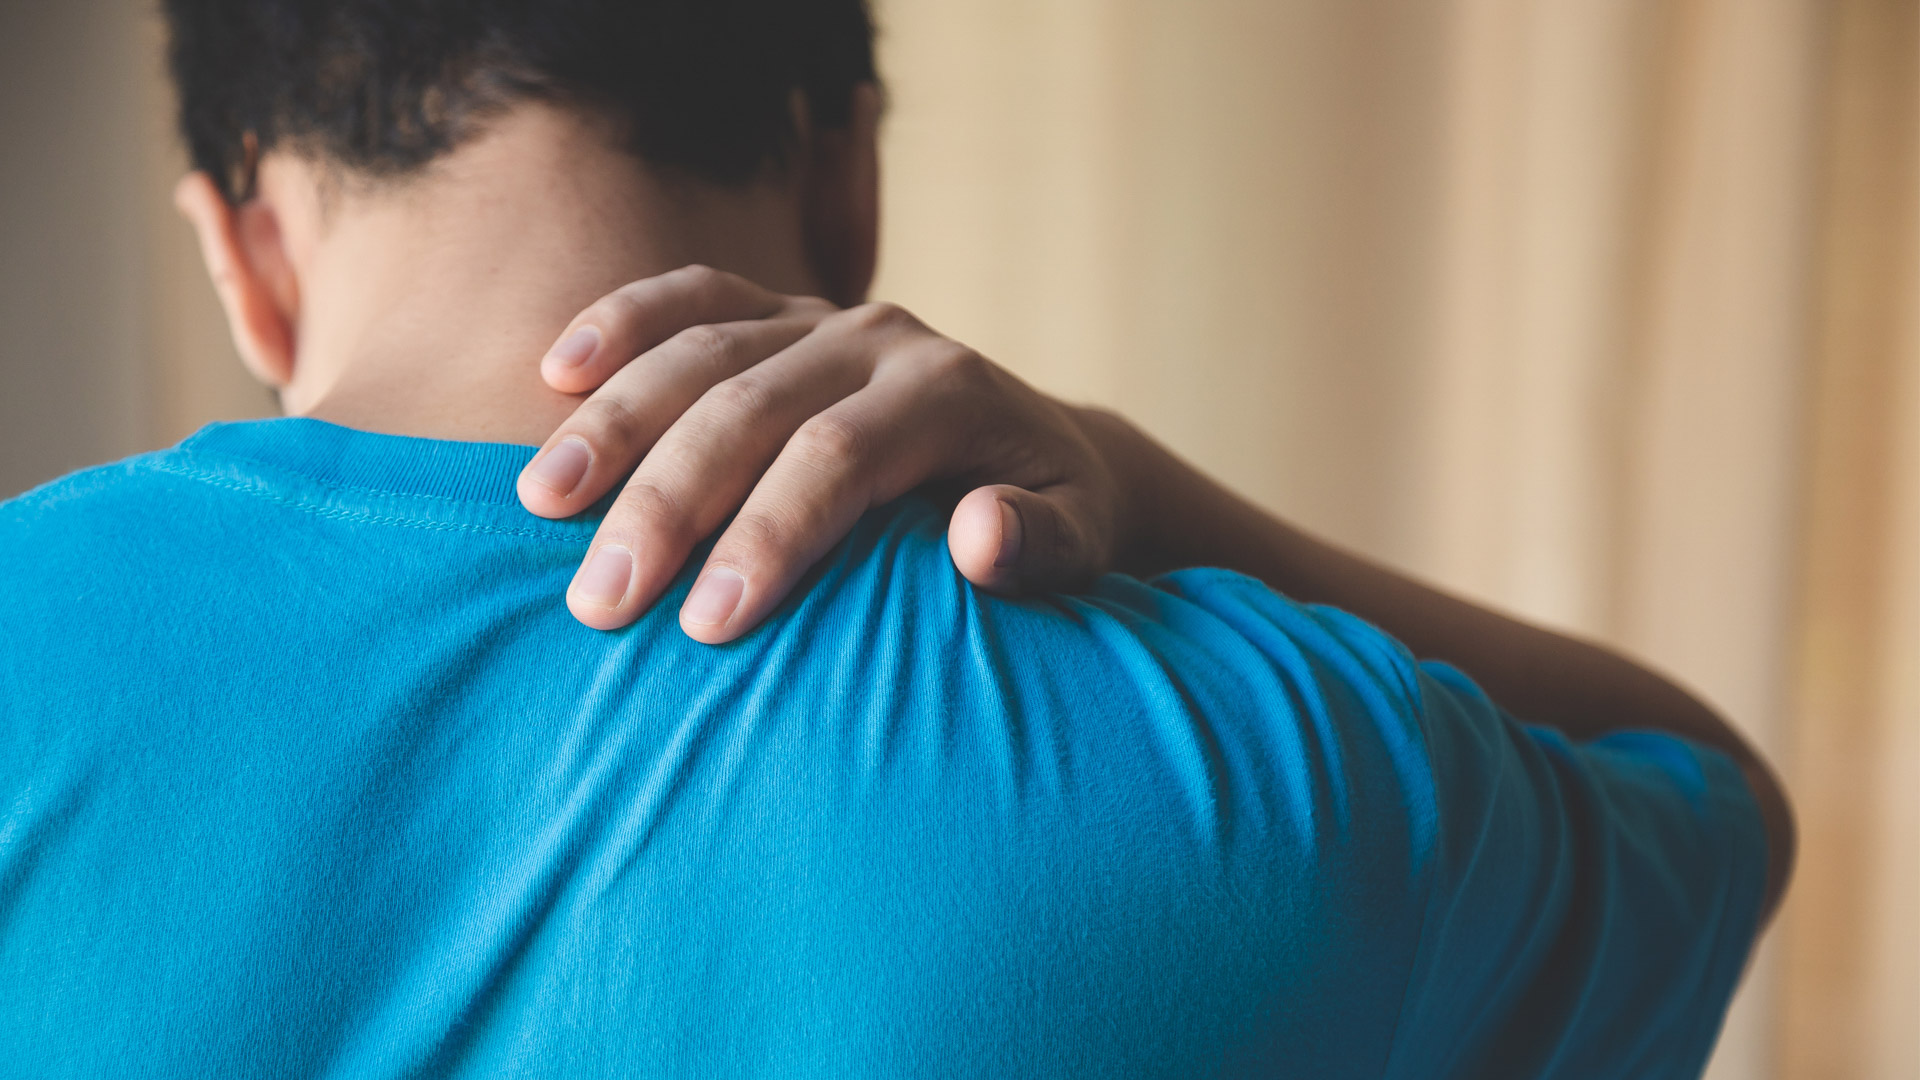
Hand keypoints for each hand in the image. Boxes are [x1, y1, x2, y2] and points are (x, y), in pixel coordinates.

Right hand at [516, 265, 1126, 642]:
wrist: (1045, 448)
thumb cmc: (1050, 516)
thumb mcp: (1078, 539)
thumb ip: (1042, 544)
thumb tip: (981, 537)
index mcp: (946, 391)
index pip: (836, 457)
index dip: (770, 534)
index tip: (707, 623)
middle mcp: (878, 338)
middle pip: (750, 405)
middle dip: (668, 502)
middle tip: (600, 600)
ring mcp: (822, 314)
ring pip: (702, 349)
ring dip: (616, 422)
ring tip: (542, 502)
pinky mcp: (781, 307)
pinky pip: (692, 295)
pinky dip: (621, 323)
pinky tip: (554, 371)